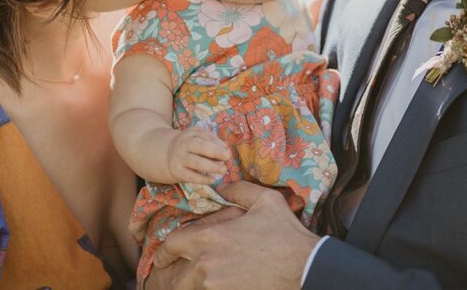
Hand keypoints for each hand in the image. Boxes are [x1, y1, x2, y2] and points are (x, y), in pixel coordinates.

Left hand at [155, 181, 319, 289]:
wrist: (304, 267)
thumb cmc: (285, 233)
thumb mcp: (264, 200)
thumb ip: (238, 190)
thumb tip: (221, 187)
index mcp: (209, 237)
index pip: (171, 245)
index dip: (164, 252)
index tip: (162, 256)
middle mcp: (205, 264)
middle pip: (176, 276)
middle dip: (173, 276)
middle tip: (173, 276)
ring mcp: (215, 285)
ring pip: (189, 289)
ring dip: (188, 287)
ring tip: (191, 285)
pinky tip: (213, 287)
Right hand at [167, 127, 230, 183]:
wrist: (167, 154)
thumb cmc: (190, 145)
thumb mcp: (198, 137)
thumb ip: (212, 141)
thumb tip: (225, 150)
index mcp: (191, 134)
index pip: (206, 137)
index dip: (218, 144)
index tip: (228, 152)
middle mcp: (184, 144)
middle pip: (200, 147)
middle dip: (215, 152)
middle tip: (227, 158)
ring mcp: (180, 158)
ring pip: (197, 162)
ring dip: (212, 167)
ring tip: (223, 170)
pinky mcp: (177, 171)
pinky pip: (191, 176)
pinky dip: (203, 179)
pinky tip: (212, 180)